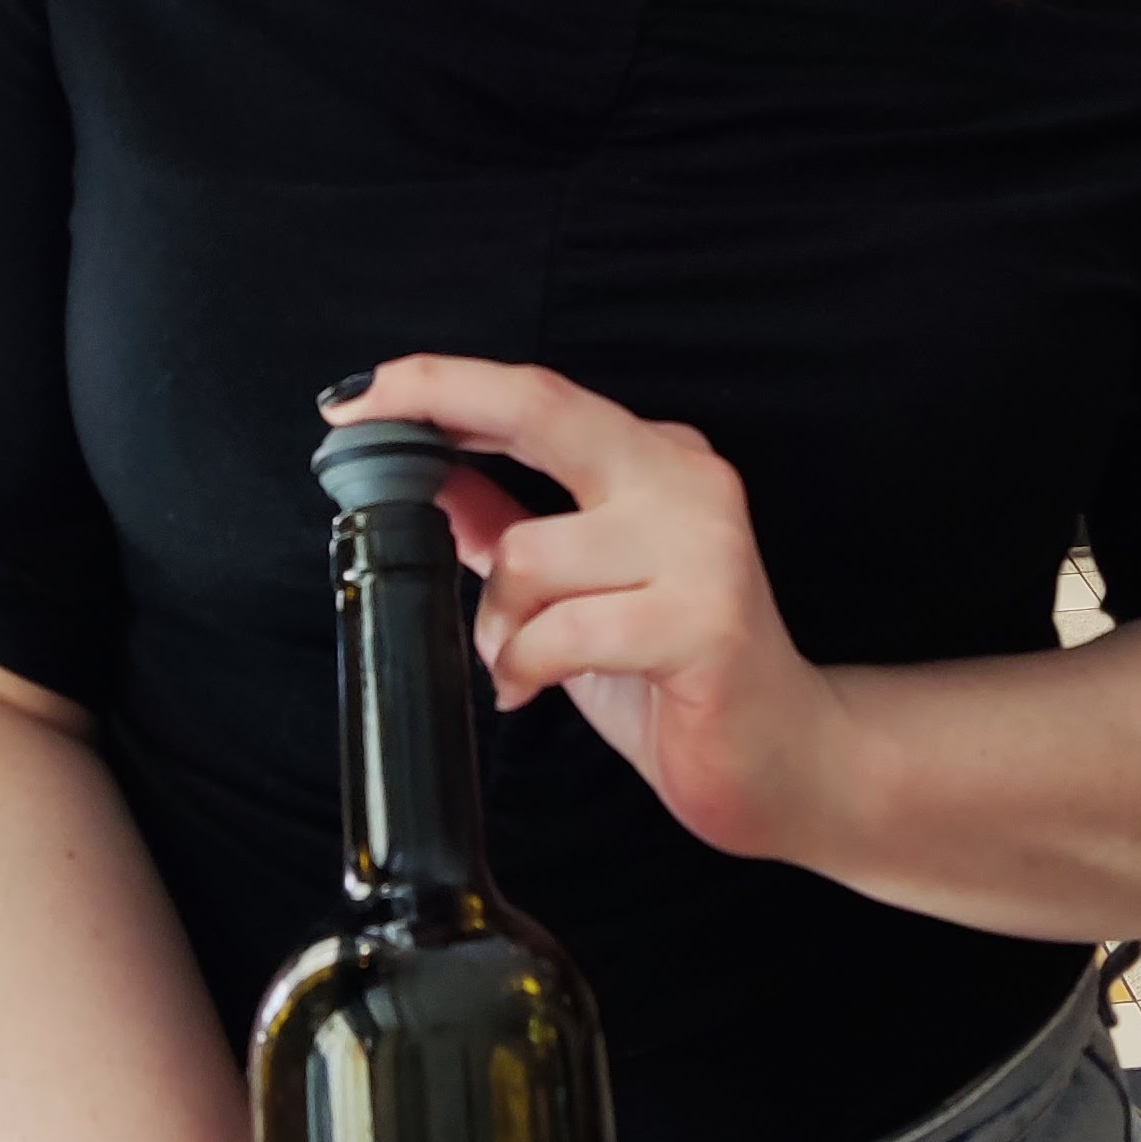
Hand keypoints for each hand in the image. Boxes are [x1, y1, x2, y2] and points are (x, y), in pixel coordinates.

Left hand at [321, 357, 844, 863]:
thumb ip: (508, 525)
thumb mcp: (574, 586)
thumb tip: (423, 477)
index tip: (357, 397)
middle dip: (438, 407)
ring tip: (517, 662)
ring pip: (529, 553)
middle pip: (543, 411)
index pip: (538, 395)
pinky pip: (562, 632)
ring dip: (495, 625)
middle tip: (357, 437)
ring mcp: (702, 547)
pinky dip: (524, 667)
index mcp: (655, 460)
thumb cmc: (674, 671)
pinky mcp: (704, 621)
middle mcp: (686, 481)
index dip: (441, 385)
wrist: (782, 756)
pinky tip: (534, 689)